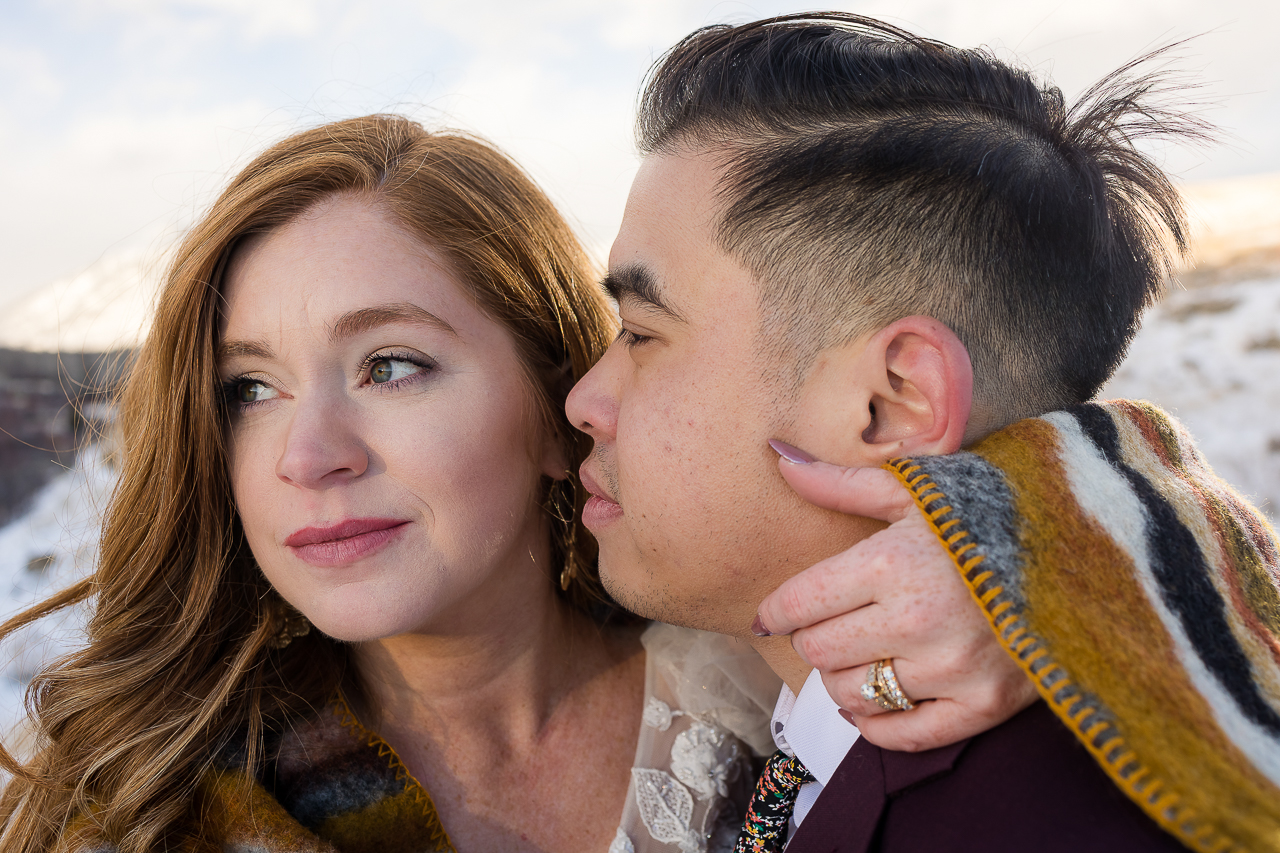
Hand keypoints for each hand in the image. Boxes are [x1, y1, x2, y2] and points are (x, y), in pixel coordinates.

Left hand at [755, 457, 1036, 751]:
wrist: (1085, 544)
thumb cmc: (988, 507)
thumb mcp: (914, 488)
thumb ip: (839, 483)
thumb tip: (778, 455)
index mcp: (892, 562)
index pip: (799, 603)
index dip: (776, 610)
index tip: (771, 613)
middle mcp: (918, 620)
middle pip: (818, 651)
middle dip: (813, 637)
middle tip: (830, 623)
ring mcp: (953, 668)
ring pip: (851, 694)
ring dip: (843, 676)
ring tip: (861, 651)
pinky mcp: (985, 704)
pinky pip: (903, 734)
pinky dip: (875, 723)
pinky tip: (873, 699)